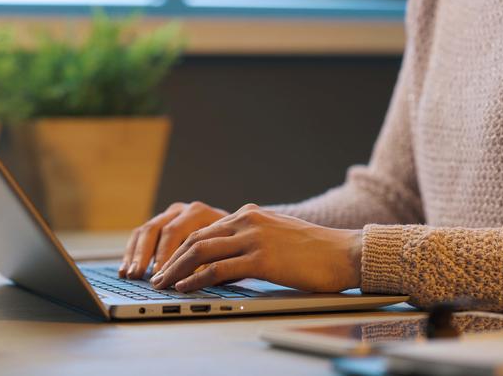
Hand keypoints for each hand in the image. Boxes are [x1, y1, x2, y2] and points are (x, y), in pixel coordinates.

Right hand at [119, 201, 227, 278]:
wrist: (236, 231)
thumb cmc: (231, 246)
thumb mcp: (226, 253)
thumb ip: (209, 263)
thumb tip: (189, 280)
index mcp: (198, 212)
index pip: (175, 232)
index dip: (164, 255)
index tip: (160, 276)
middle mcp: (181, 210)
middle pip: (156, 229)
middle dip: (145, 255)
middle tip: (138, 275)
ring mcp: (168, 215)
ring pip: (145, 231)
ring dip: (135, 255)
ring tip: (129, 275)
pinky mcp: (159, 224)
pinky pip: (140, 236)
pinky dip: (132, 254)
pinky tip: (125, 270)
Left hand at [150, 204, 362, 292]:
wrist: (346, 252)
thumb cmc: (314, 251)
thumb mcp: (275, 237)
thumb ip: (250, 241)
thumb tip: (227, 260)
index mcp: (248, 215)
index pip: (204, 230)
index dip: (180, 249)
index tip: (167, 264)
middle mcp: (247, 221)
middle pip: (196, 239)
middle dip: (172, 259)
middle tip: (157, 276)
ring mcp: (254, 238)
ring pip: (202, 251)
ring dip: (178, 269)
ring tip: (163, 283)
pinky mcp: (262, 258)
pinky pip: (220, 268)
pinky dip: (198, 278)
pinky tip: (187, 287)